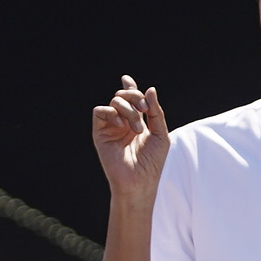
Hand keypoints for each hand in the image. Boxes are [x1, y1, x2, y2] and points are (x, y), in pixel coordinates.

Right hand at [92, 76, 169, 197]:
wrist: (139, 181)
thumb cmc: (152, 162)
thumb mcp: (160, 134)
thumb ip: (156, 111)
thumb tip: (150, 89)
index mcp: (137, 122)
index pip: (131, 100)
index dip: (129, 88)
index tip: (126, 79)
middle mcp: (123, 123)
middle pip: (123, 96)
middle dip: (135, 97)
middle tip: (144, 110)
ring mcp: (111, 127)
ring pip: (114, 101)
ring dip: (128, 109)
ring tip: (137, 128)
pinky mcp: (100, 133)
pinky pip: (100, 111)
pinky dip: (112, 112)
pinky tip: (122, 124)